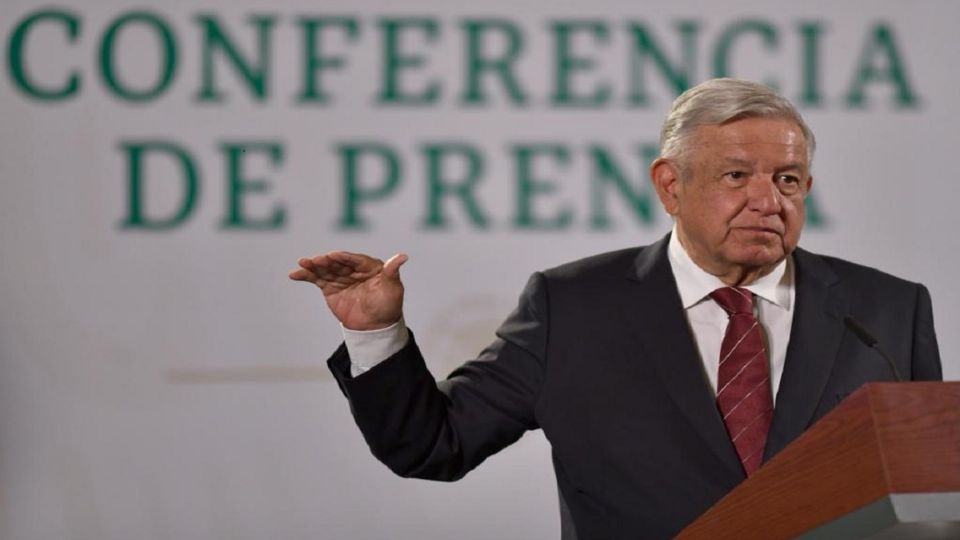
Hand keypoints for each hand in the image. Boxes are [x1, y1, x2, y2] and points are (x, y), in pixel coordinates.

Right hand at [289, 251, 407, 330]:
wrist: (375, 327)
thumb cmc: (388, 306)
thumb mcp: (392, 289)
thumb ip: (392, 272)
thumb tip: (403, 256)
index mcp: (369, 266)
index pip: (355, 259)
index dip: (344, 257)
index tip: (333, 255)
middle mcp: (353, 269)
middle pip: (337, 262)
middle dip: (325, 261)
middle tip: (314, 260)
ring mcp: (341, 278)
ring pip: (325, 269)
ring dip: (312, 266)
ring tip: (301, 263)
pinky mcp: (330, 288)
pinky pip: (317, 279)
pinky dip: (306, 276)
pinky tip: (294, 274)